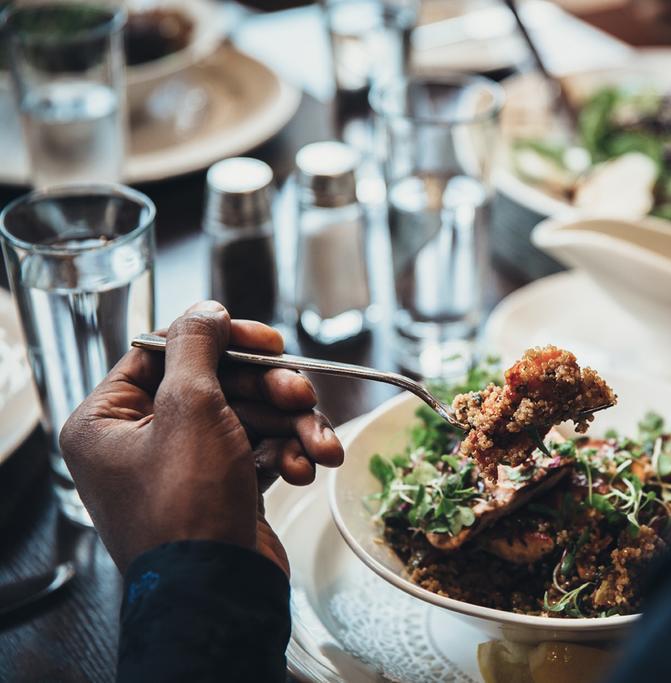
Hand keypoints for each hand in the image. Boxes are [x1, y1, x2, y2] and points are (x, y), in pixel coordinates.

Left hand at [60, 301, 343, 574]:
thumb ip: (197, 348)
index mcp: (110, 421)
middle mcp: (142, 442)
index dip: (220, 341)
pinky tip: (306, 469)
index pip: (164, 354)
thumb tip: (204, 310)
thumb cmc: (189, 507)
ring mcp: (185, 469)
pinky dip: (288, 455)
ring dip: (292, 425)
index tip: (266, 341)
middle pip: (218, 385)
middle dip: (271, 391)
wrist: (220, 591)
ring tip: (320, 443)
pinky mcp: (223, 490)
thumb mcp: (190, 407)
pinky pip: (259, 451)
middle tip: (302, 391)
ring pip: (249, 418)